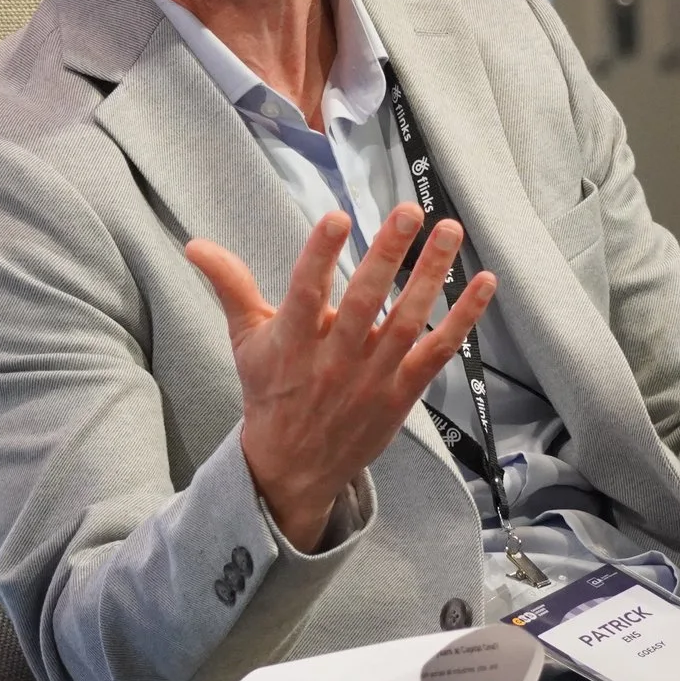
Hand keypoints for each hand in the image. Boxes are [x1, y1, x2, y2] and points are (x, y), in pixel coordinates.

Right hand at [187, 204, 494, 551]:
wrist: (294, 468)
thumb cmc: (271, 392)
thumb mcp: (245, 339)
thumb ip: (229, 285)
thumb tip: (195, 243)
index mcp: (291, 343)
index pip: (305, 292)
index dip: (320, 255)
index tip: (337, 217)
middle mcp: (334, 359)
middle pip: (363, 303)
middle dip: (387, 256)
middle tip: (407, 211)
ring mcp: (373, 377)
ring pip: (407, 322)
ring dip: (431, 275)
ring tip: (450, 231)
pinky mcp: (402, 392)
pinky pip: (438, 352)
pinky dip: (463, 319)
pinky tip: (483, 282)